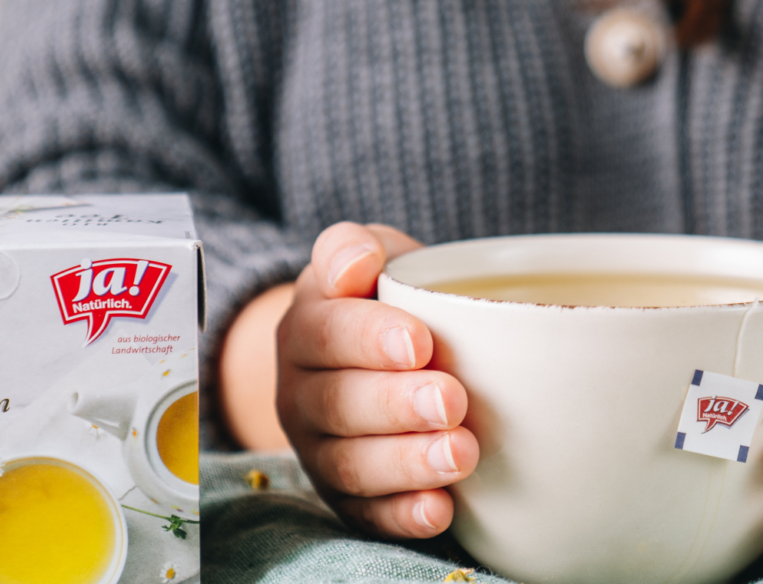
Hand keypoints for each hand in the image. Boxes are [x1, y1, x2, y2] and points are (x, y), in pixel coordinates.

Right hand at [274, 222, 477, 537]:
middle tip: (451, 401)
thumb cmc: (386, 300)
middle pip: (338, 405)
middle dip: (396, 406)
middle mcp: (302, 392)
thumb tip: (354, 265)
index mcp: (307, 327)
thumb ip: (355, 247)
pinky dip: (402, 515)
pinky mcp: (346, 497)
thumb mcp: (373, 256)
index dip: (370, 339)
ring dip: (406, 463)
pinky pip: (365, 514)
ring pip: (350, 464)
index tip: (420, 344)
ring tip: (460, 454)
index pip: (327, 333)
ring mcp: (320, 449)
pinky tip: (441, 509)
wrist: (372, 358)